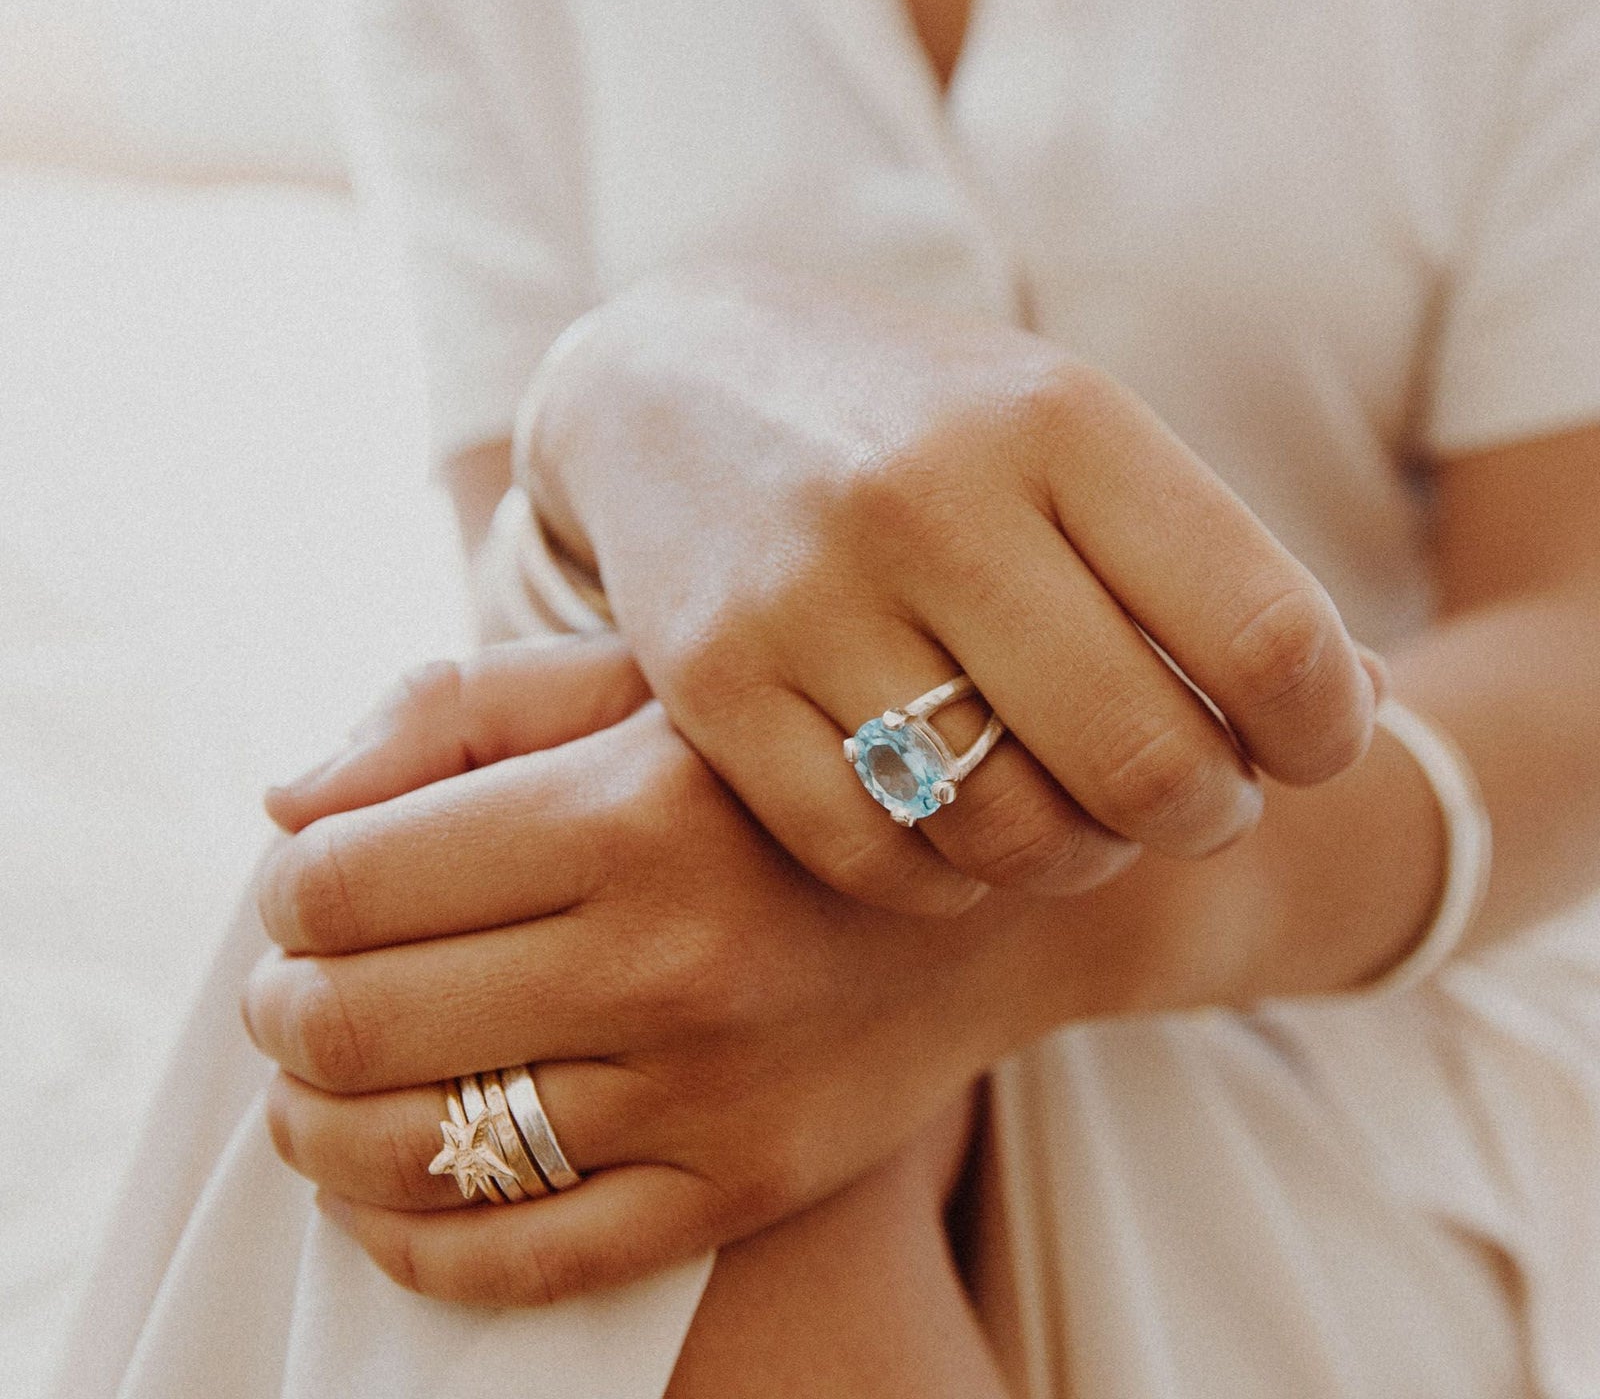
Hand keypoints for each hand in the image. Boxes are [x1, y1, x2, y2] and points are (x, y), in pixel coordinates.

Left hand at [250, 637, 1092, 1305]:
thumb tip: (285, 814)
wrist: (982, 894)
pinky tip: (388, 1183)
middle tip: (303, 983)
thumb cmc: (772, 770)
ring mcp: (706, 1092)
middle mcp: (668, 958)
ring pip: (403, 1155)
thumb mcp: (638, 678)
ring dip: (312, 1122)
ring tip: (323, 1078)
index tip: (319, 882)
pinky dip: (403, 1237)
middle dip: (282, 1005)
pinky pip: (513, 1261)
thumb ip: (456, 708)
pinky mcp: (738, 1189)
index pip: (338, 883)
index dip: (290, 889)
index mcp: (628, 809)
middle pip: (344, 1022)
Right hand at [526, 267, 1380, 913]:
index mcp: (1060, 421)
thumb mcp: (1067, 432)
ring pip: (1007, 833)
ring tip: (1067, 809)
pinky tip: (953, 827)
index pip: (1267, 634)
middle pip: (1146, 762)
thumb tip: (1369, 708)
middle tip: (1188, 800)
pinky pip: (874, 855)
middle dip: (1201, 815)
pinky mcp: (713, 684)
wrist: (672, 382)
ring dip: (1071, 856)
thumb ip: (1209, 561)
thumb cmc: (912, 421)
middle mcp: (933, 502)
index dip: (1323, 733)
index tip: (1305, 748)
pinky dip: (943, 878)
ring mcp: (810, 596)